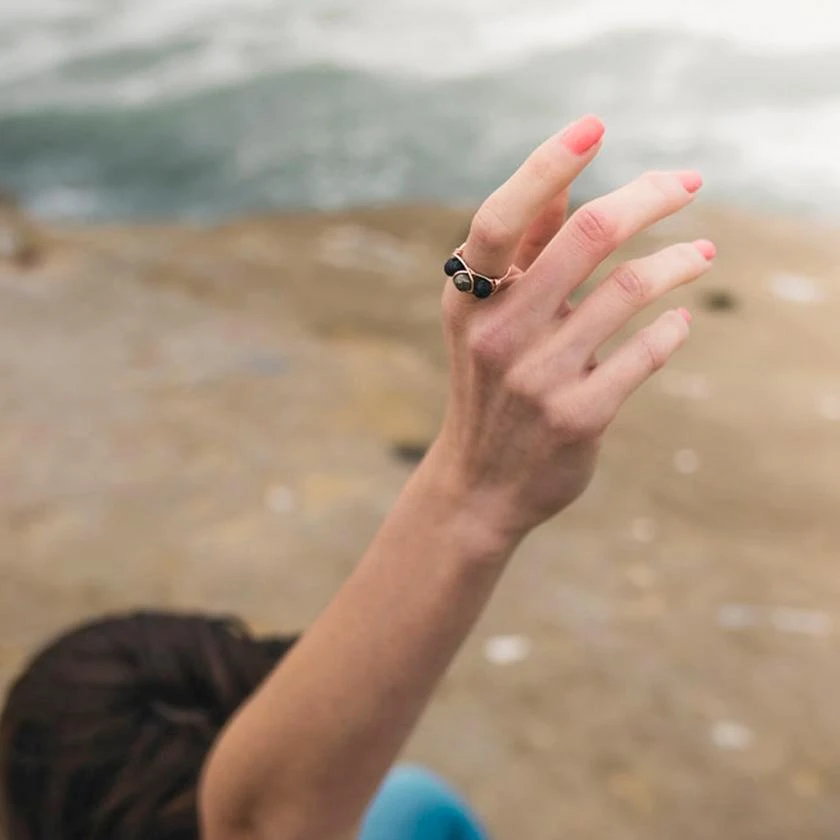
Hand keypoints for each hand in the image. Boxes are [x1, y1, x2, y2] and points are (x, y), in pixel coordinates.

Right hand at [428, 115, 714, 542]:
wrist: (481, 483)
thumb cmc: (489, 385)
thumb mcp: (485, 318)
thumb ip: (522, 250)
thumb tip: (565, 178)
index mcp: (469, 299)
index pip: (503, 217)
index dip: (548, 164)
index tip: (596, 126)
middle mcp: (499, 332)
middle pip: (589, 234)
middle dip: (652, 195)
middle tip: (690, 183)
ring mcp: (539, 377)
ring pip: (631, 288)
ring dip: (681, 262)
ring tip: (703, 256)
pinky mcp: (579, 415)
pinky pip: (647, 351)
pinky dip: (673, 327)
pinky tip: (680, 319)